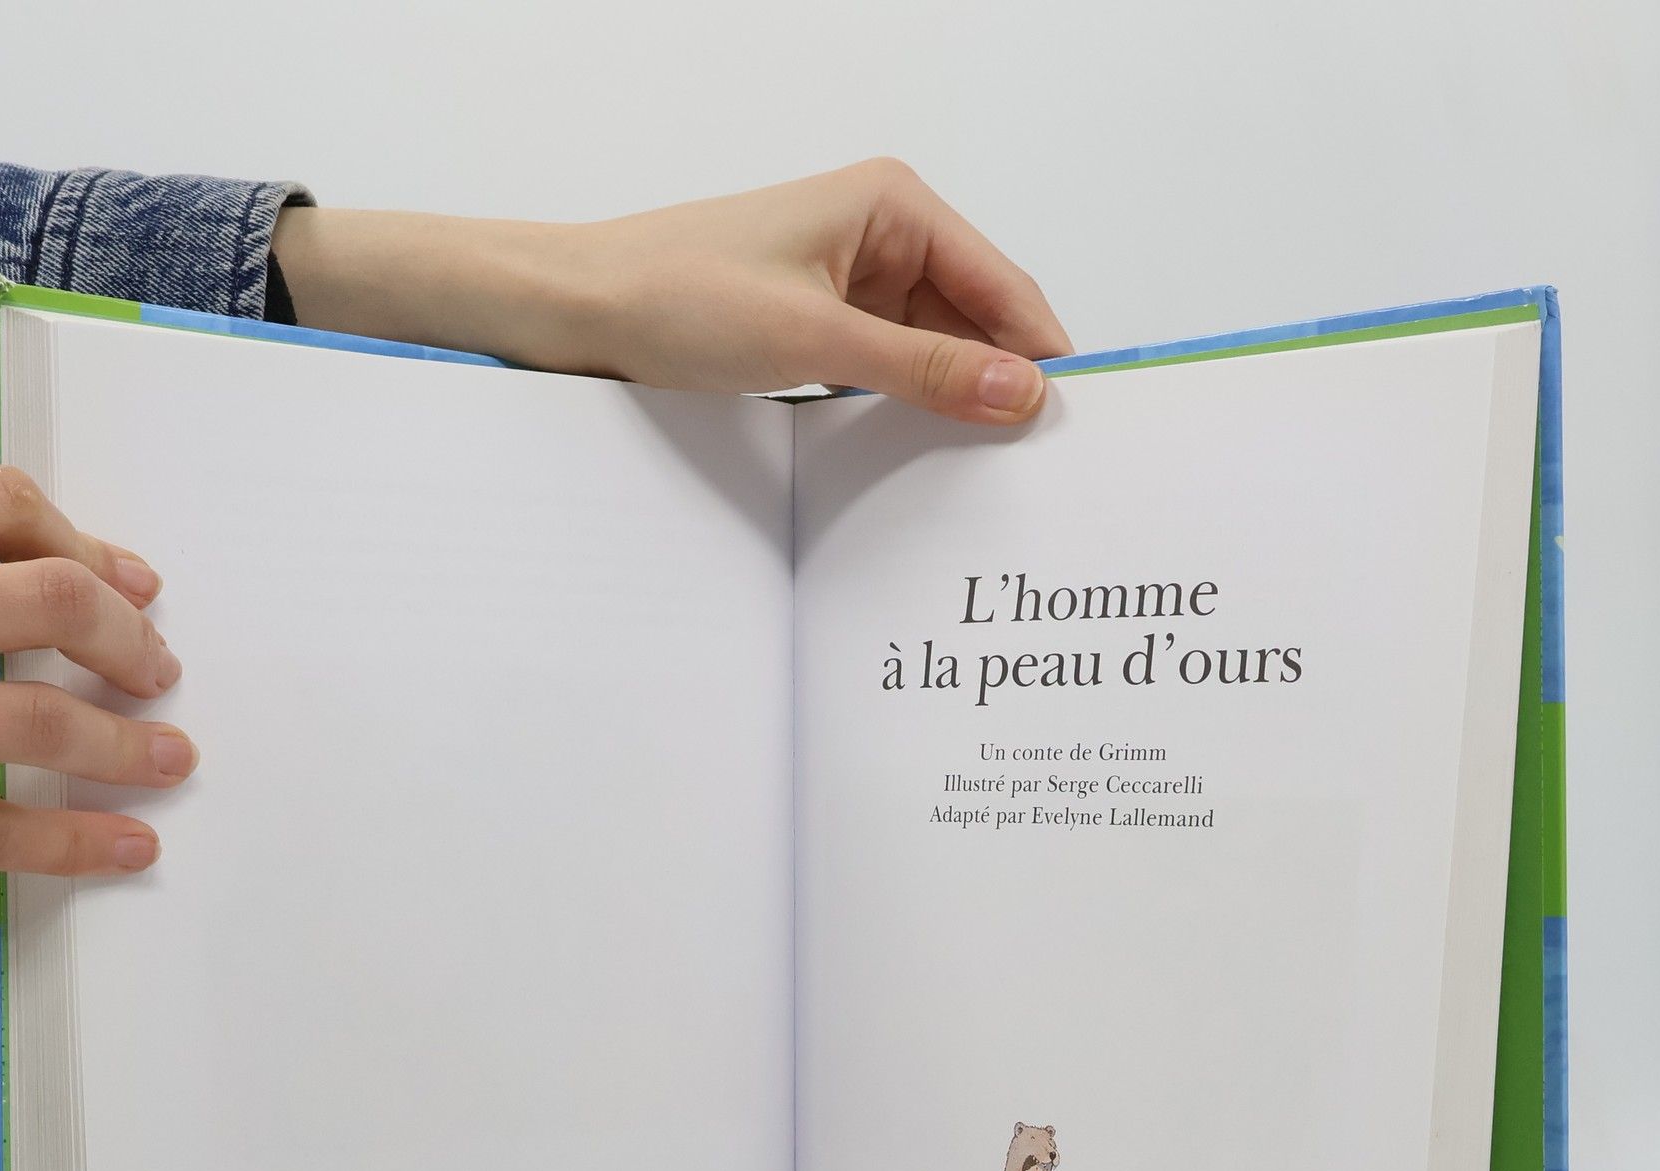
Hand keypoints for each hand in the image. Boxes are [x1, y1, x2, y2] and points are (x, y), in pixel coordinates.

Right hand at [0, 467, 195, 892]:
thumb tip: (24, 581)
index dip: (87, 544)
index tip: (135, 585)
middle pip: (39, 600)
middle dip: (127, 638)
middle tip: (158, 673)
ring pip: (30, 717)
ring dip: (124, 743)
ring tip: (169, 759)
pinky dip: (72, 841)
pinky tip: (124, 847)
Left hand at [271, 159, 1072, 426]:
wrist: (579, 309)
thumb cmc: (680, 296)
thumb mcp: (815, 341)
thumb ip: (925, 372)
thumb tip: (1023, 393)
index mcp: (895, 206)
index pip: (1004, 287)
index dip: (1045, 356)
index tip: (1080, 427)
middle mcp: (884, 235)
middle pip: (978, 321)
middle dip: (1006, 385)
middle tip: (1043, 469)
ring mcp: (853, 282)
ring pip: (937, 352)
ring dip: (960, 404)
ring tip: (997, 475)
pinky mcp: (822, 325)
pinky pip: (892, 370)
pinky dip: (913, 409)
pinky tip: (932, 458)